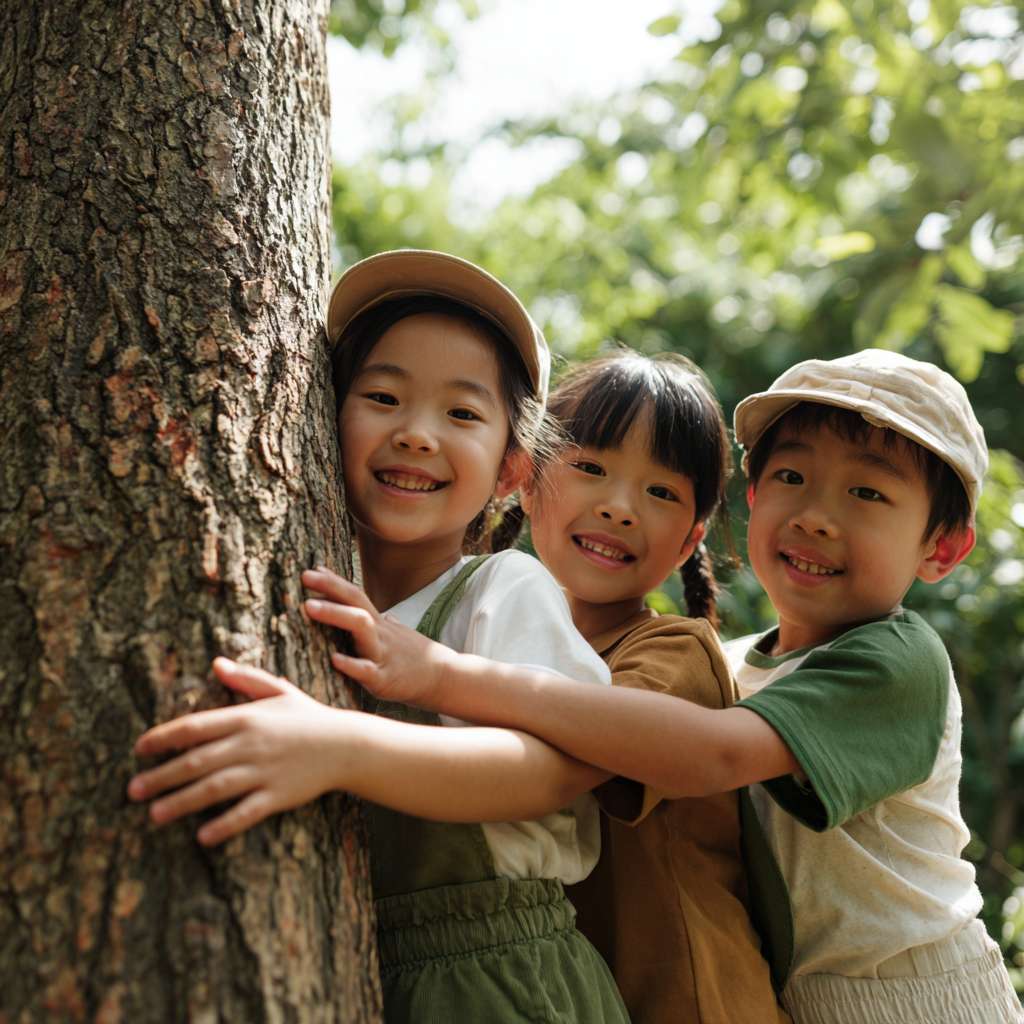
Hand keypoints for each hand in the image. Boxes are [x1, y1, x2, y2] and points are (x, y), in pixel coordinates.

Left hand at [128, 657, 350, 844]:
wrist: (348, 745)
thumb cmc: (309, 717)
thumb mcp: (279, 690)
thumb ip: (245, 679)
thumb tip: (216, 663)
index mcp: (247, 717)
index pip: (195, 726)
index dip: (164, 737)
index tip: (140, 749)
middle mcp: (251, 744)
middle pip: (196, 761)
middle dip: (161, 776)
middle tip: (132, 790)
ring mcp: (265, 771)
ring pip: (214, 788)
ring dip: (182, 802)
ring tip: (154, 815)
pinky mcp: (279, 795)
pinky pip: (246, 812)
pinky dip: (224, 825)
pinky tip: (202, 837)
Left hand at [301, 567, 452, 708]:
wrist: (443, 677)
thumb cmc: (412, 656)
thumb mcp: (393, 633)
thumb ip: (374, 619)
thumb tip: (361, 605)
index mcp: (378, 623)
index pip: (355, 595)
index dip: (334, 582)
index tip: (311, 569)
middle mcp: (379, 633)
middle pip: (356, 603)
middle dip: (331, 588)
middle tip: (305, 576)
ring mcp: (382, 654)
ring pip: (361, 629)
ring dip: (335, 614)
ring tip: (309, 607)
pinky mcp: (385, 679)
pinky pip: (367, 670)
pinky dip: (351, 664)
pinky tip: (334, 659)